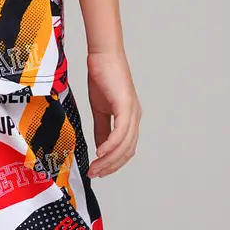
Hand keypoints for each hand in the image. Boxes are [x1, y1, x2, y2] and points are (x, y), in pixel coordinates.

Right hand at [84, 50, 141, 178]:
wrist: (103, 55)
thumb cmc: (102, 76)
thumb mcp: (99, 109)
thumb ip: (101, 129)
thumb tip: (100, 149)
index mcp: (130, 118)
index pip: (126, 148)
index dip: (113, 163)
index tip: (98, 171)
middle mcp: (135, 117)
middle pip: (127, 151)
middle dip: (111, 166)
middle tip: (95, 174)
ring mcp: (132, 112)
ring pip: (124, 145)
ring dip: (109, 160)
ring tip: (95, 167)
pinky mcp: (125, 106)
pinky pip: (120, 132)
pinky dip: (110, 145)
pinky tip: (100, 152)